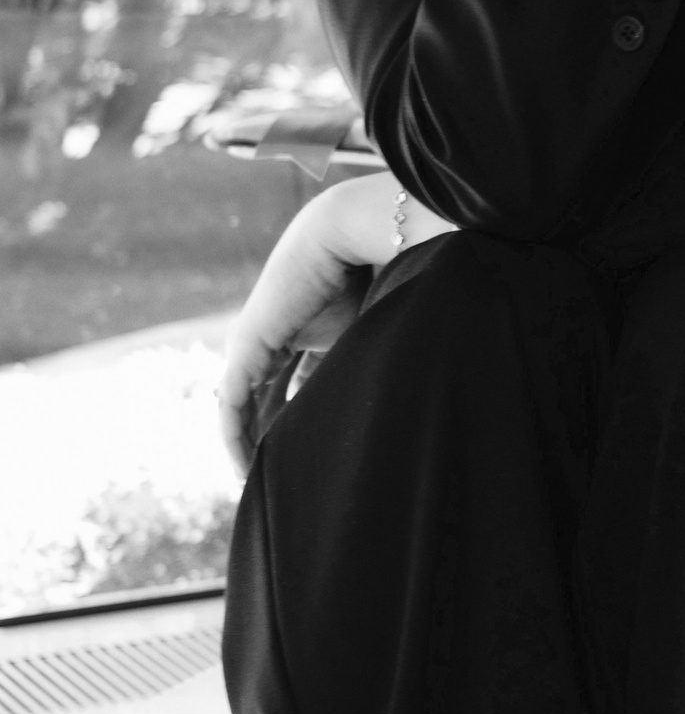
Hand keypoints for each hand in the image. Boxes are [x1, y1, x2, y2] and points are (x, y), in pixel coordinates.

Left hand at [218, 175, 427, 478]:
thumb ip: (386, 368)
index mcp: (323, 328)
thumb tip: (422, 409)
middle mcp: (289, 331)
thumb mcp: (390, 333)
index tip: (326, 458)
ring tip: (264, 485)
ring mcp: (264, 337)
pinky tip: (244, 469)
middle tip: (288, 482)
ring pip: (251, 402)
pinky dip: (234, 435)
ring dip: (255, 442)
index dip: (311, 419)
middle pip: (276, 395)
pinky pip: (232, 400)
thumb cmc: (396, 269)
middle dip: (280, 435)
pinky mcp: (247, 343)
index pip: (308, 382)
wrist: (366, 229)